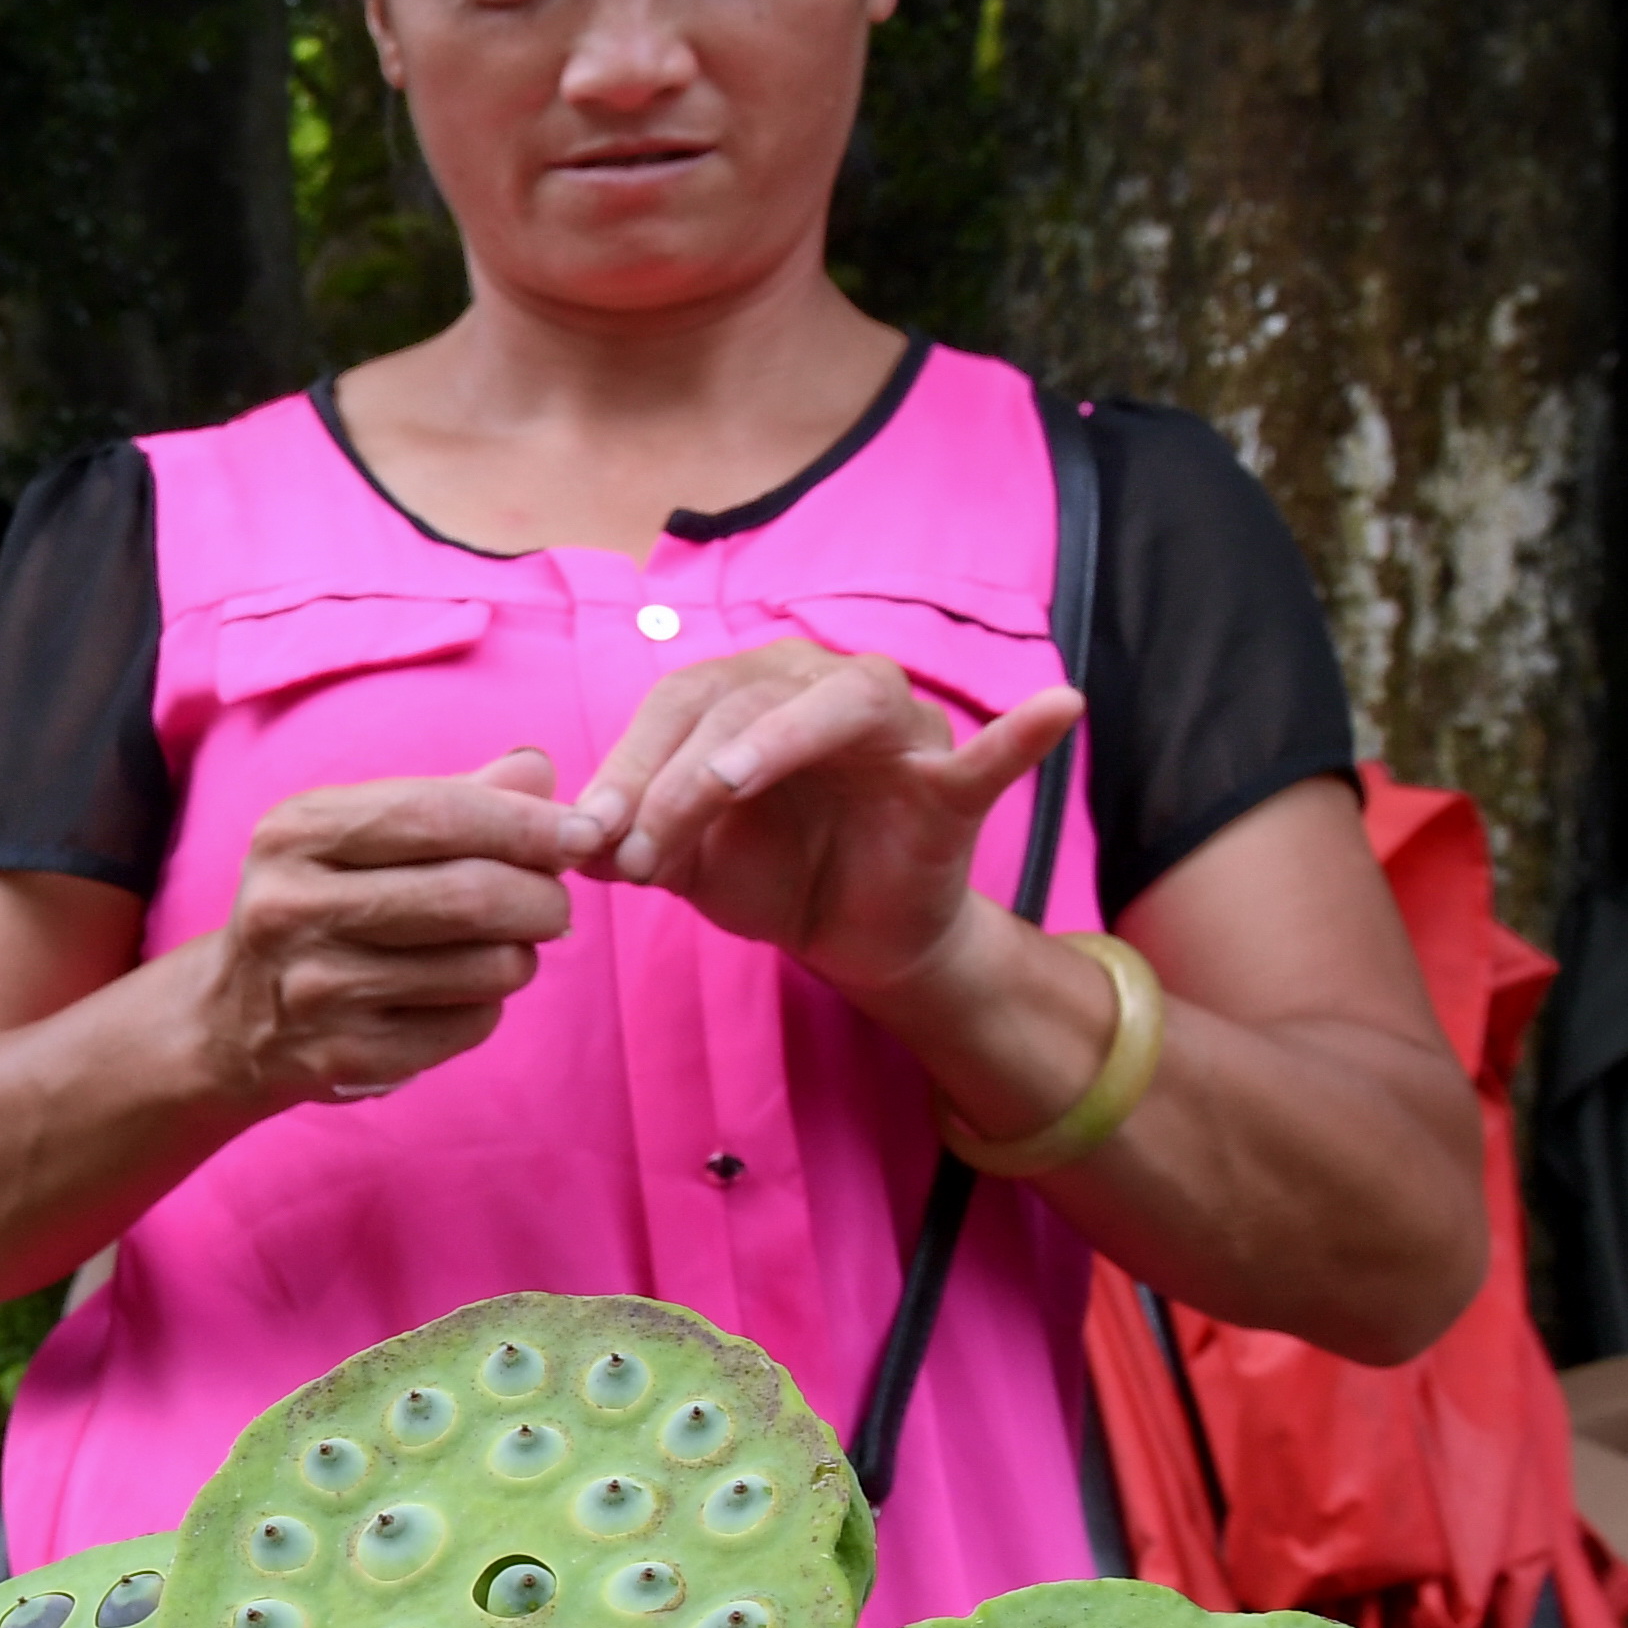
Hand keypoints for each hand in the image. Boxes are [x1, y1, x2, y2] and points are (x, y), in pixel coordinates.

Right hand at [192, 752, 595, 1110]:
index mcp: (296, 834)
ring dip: (520, 955)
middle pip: (469, 895)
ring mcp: (316, 989)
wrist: (232, 1019)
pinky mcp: (346, 1056)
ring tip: (504, 947)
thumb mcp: (357, 836)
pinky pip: (469, 1024)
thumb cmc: (318, 906)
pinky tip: (455, 992)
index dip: (525, 823)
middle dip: (541, 897)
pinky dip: (487, 1004)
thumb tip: (539, 770)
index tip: (581, 831)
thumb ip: (453, 798)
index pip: (436, 815)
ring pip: (484, 966)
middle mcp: (292, 908)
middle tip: (553, 903)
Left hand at [572, 640, 1084, 1008]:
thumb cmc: (766, 875)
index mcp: (751, 693)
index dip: (628, 766)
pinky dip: (1022, 732)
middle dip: (678, 778)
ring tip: (726, 784)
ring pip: (840, 706)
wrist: (846, 939)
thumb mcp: (685, 862)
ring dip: (775, 742)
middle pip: (743, 702)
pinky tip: (1058, 705)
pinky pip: (990, 755)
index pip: (680, 704)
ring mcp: (897, 733)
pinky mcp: (952, 789)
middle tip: (637, 852)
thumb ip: (631, 838)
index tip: (585, 837)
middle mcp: (822, 689)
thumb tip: (570, 838)